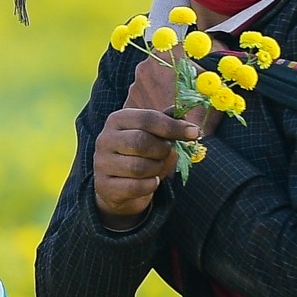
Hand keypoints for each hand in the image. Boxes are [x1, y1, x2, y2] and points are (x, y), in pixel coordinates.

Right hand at [92, 55, 199, 228]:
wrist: (118, 184)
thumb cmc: (139, 153)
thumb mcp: (151, 133)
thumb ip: (167, 122)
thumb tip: (184, 110)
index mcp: (117, 119)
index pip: (147, 118)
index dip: (173, 126)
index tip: (194, 132)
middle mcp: (105, 138)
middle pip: (141, 142)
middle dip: (162, 150)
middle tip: (167, 153)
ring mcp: (101, 163)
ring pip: (139, 167)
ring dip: (156, 169)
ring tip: (156, 168)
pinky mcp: (104, 185)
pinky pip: (135, 187)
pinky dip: (150, 185)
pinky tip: (150, 181)